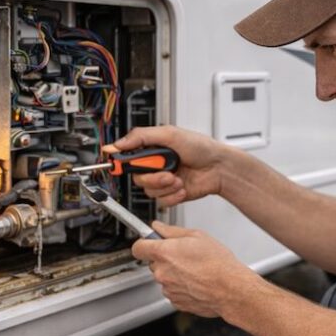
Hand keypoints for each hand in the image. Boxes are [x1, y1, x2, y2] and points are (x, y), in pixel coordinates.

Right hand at [102, 125, 227, 207]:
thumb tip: (118, 143)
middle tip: (167, 173)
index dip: (121, 163)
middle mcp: (155, 166)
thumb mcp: (169, 134)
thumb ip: (141, 136)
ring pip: (149, 191)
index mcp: (152, 149)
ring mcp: (163, 181)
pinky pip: (161, 201)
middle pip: (137, 178)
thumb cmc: (200, 147)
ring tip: (179, 179)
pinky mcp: (171, 194)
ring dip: (165, 186)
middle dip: (153, 177)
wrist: (219, 168)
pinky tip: (183, 187)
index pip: (128, 157)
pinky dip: (173, 196)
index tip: (117, 165)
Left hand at [132, 221, 258, 317]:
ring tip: (195, 269)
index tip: (151, 242)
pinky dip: (181, 286)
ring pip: (164, 277)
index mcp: (164, 253)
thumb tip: (158, 227)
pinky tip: (196, 281)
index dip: (145, 243)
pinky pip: (173, 291)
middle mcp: (162, 272)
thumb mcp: (197, 236)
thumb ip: (171, 231)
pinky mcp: (176, 302)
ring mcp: (168, 289)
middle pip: (153, 263)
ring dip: (174, 273)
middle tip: (184, 254)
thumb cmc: (218, 263)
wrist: (231, 289)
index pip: (138, 247)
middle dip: (165, 258)